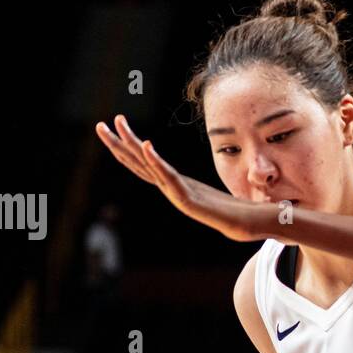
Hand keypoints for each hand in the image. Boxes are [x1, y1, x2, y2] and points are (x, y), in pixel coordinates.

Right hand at [94, 114, 271, 242]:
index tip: (115, 126)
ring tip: (114, 128)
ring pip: (148, 169)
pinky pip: (170, 179)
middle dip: (118, 145)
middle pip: (138, 164)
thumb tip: (213, 184)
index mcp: (177, 185)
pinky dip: (157, 163)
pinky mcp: (191, 202)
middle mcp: (173, 190)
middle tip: (98, 125)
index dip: (128, 147)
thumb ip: (210, 189)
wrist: (254, 226)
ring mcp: (179, 196)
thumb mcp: (218, 194)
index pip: (145, 163)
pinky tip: (147, 146)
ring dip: (130, 148)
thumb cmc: (240, 211)